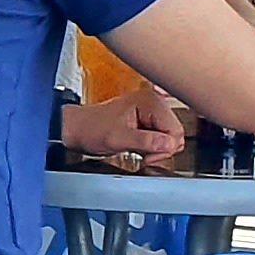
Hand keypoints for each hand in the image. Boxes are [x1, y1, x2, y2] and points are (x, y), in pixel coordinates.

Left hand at [60, 88, 186, 162]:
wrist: (78, 129)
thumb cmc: (91, 130)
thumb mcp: (117, 139)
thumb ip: (145, 141)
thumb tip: (168, 144)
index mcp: (151, 102)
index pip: (176, 132)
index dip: (164, 147)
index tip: (146, 153)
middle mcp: (155, 103)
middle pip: (176, 135)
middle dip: (160, 148)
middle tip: (139, 150)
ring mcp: (153, 111)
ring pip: (170, 139)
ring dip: (155, 148)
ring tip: (136, 145)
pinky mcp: (149, 120)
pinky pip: (162, 139)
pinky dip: (152, 146)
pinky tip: (138, 143)